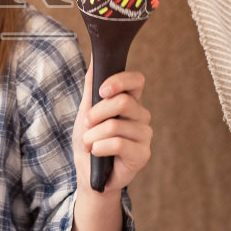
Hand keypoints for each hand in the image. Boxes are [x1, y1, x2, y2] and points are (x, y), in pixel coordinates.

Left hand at [72, 59, 152, 193]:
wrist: (89, 174)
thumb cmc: (89, 141)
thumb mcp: (86, 111)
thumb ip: (92, 86)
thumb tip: (95, 56)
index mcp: (130, 102)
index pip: (137, 81)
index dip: (119, 81)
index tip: (101, 92)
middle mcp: (141, 116)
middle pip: (122, 102)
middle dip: (96, 114)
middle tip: (87, 124)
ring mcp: (145, 135)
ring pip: (115, 126)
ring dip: (93, 136)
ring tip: (89, 143)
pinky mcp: (143, 154)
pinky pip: (119, 144)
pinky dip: (99, 147)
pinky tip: (97, 152)